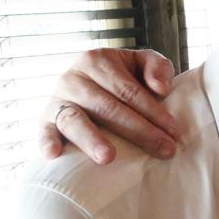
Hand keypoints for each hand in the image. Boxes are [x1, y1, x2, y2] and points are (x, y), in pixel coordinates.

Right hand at [40, 49, 178, 164]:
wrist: (90, 84)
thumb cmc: (123, 76)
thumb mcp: (142, 62)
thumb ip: (157, 66)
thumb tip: (161, 88)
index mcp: (97, 60)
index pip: (129, 90)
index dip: (154, 112)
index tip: (174, 133)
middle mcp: (73, 78)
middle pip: (108, 108)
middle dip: (139, 131)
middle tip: (163, 150)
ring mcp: (57, 100)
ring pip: (75, 120)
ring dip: (92, 139)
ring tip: (109, 157)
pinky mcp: (44, 120)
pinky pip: (43, 131)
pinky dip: (46, 141)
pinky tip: (54, 154)